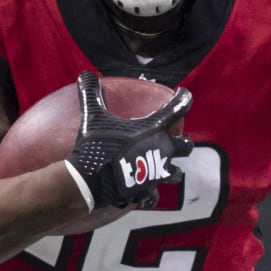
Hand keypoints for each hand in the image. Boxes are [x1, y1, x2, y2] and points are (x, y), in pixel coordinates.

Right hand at [66, 72, 193, 208]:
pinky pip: (152, 196)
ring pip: (175, 174)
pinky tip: (143, 195)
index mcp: (153, 130)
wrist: (91, 182)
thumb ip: (91, 94)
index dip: (183, 99)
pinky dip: (148, 194)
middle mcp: (162, 152)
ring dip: (171, 171)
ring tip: (165, 170)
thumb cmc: (96, 145)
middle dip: (183, 142)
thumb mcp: (92, 116)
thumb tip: (84, 74)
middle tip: (178, 139)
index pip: (176, 110)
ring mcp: (156, 175)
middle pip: (185, 146)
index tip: (185, 94)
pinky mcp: (146, 192)